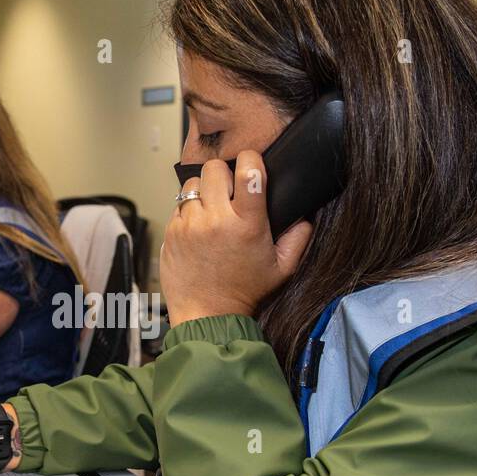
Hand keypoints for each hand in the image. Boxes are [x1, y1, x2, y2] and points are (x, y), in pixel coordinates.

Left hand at [160, 151, 312, 325]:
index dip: (250, 160)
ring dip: (202, 192)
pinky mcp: (171, 233)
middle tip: (229, 191)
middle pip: (214, 168)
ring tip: (211, 209)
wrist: (208, 315)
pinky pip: (177, 206)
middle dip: (223, 175)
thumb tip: (305, 215)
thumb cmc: (245, 292)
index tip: (251, 166)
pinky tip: (197, 227)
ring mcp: (190, 225)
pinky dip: (188, 211)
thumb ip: (298, 238)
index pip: (248, 170)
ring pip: (191, 184)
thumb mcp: (282, 269)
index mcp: (248, 224)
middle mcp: (217, 220)